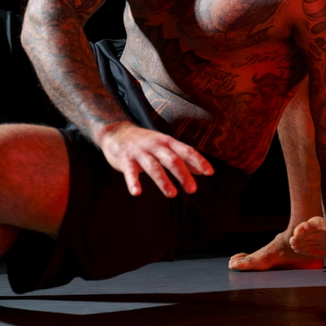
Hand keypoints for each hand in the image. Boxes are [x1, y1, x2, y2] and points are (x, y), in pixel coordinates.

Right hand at [98, 121, 213, 197]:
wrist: (116, 132)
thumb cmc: (145, 142)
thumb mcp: (165, 146)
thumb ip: (182, 157)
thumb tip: (201, 170)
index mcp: (167, 142)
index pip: (186, 150)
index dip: (198, 161)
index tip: (210, 172)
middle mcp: (155, 146)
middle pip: (172, 160)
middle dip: (183, 174)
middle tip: (192, 189)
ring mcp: (140, 152)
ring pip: (154, 167)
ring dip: (163, 181)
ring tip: (172, 194)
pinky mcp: (126, 160)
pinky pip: (130, 172)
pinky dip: (133, 182)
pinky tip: (137, 192)